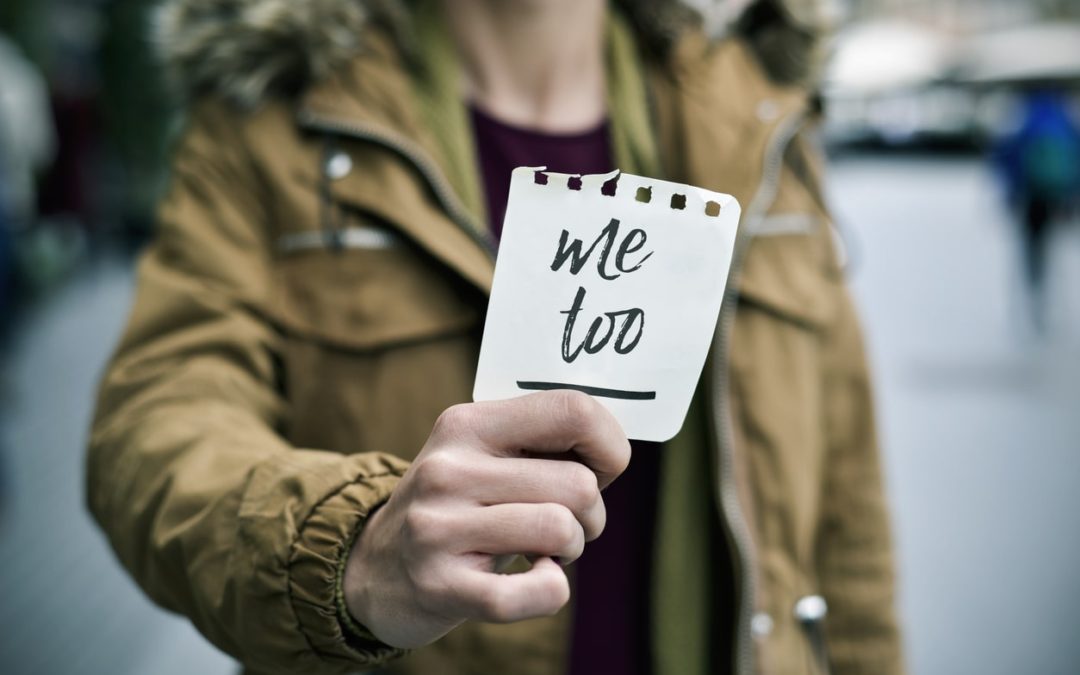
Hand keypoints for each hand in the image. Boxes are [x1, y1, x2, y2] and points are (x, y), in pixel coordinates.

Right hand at [342, 390, 630, 648]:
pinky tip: (532, 578)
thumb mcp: (480, 453)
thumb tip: (616, 448)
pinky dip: (552, 589)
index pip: (573, 410)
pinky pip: (540, 590)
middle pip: (578, 483)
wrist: (376, 569)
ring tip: (542, 549)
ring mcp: (440, 528)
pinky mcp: (443, 587)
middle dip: (591, 512)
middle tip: (564, 522)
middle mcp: (448, 470)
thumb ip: (540, 440)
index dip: (609, 445)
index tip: (600, 469)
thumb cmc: (457, 506)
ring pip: (562, 529)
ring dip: (571, 548)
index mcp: (467, 424)